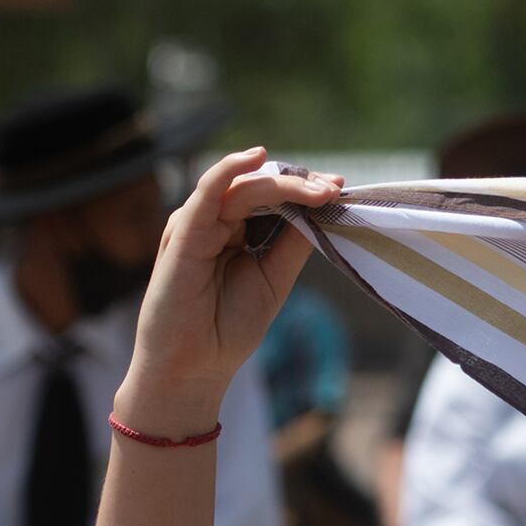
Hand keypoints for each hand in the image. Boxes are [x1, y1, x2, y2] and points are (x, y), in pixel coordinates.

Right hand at [121, 148, 345, 425]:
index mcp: (235, 232)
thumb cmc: (226, 328)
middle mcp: (216, 221)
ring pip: (244, 187)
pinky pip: (208, 192)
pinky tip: (257, 158)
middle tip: (335, 189)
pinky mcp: (185, 230)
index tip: (340, 190)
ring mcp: (199, 223)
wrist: (192, 367)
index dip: (305, 191)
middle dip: (302, 185)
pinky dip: (231, 170)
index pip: (273, 198)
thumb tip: (322, 210)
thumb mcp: (273, 278)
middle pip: (262, 187)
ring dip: (284, 183)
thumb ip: (293, 243)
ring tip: (319, 191)